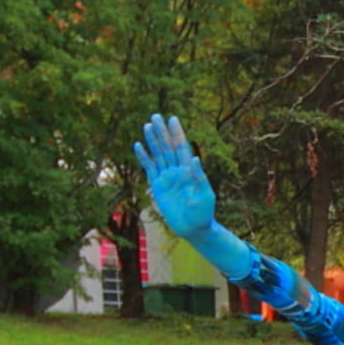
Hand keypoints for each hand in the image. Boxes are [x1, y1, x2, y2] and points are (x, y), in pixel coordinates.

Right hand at [133, 114, 216, 239]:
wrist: (193, 228)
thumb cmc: (203, 212)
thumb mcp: (205, 195)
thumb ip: (199, 177)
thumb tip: (195, 158)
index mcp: (190, 171)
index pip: (182, 148)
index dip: (177, 134)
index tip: (172, 119)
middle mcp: (177, 171)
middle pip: (168, 147)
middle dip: (162, 132)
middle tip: (156, 116)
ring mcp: (166, 177)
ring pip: (158, 155)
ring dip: (153, 140)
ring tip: (147, 125)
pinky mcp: (157, 186)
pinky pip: (149, 168)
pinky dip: (144, 157)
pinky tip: (138, 145)